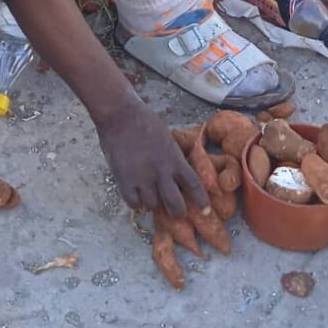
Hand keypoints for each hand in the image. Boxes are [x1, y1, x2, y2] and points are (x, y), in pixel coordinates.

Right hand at [95, 97, 209, 216]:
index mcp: (175, 159)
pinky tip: (135, 193)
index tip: (206, 212)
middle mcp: (161, 172)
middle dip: (177, 212)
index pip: (194, 185)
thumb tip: (178, 177)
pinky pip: (134, 204)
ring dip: (152, 202)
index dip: (202, 201)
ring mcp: (143, 178)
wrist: (121, 115)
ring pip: (152, 206)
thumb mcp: (168, 140)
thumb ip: (173, 160)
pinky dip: (135, 202)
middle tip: (176, 212)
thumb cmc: (145, 122)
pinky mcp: (124, 181)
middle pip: (175, 205)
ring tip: (149, 192)